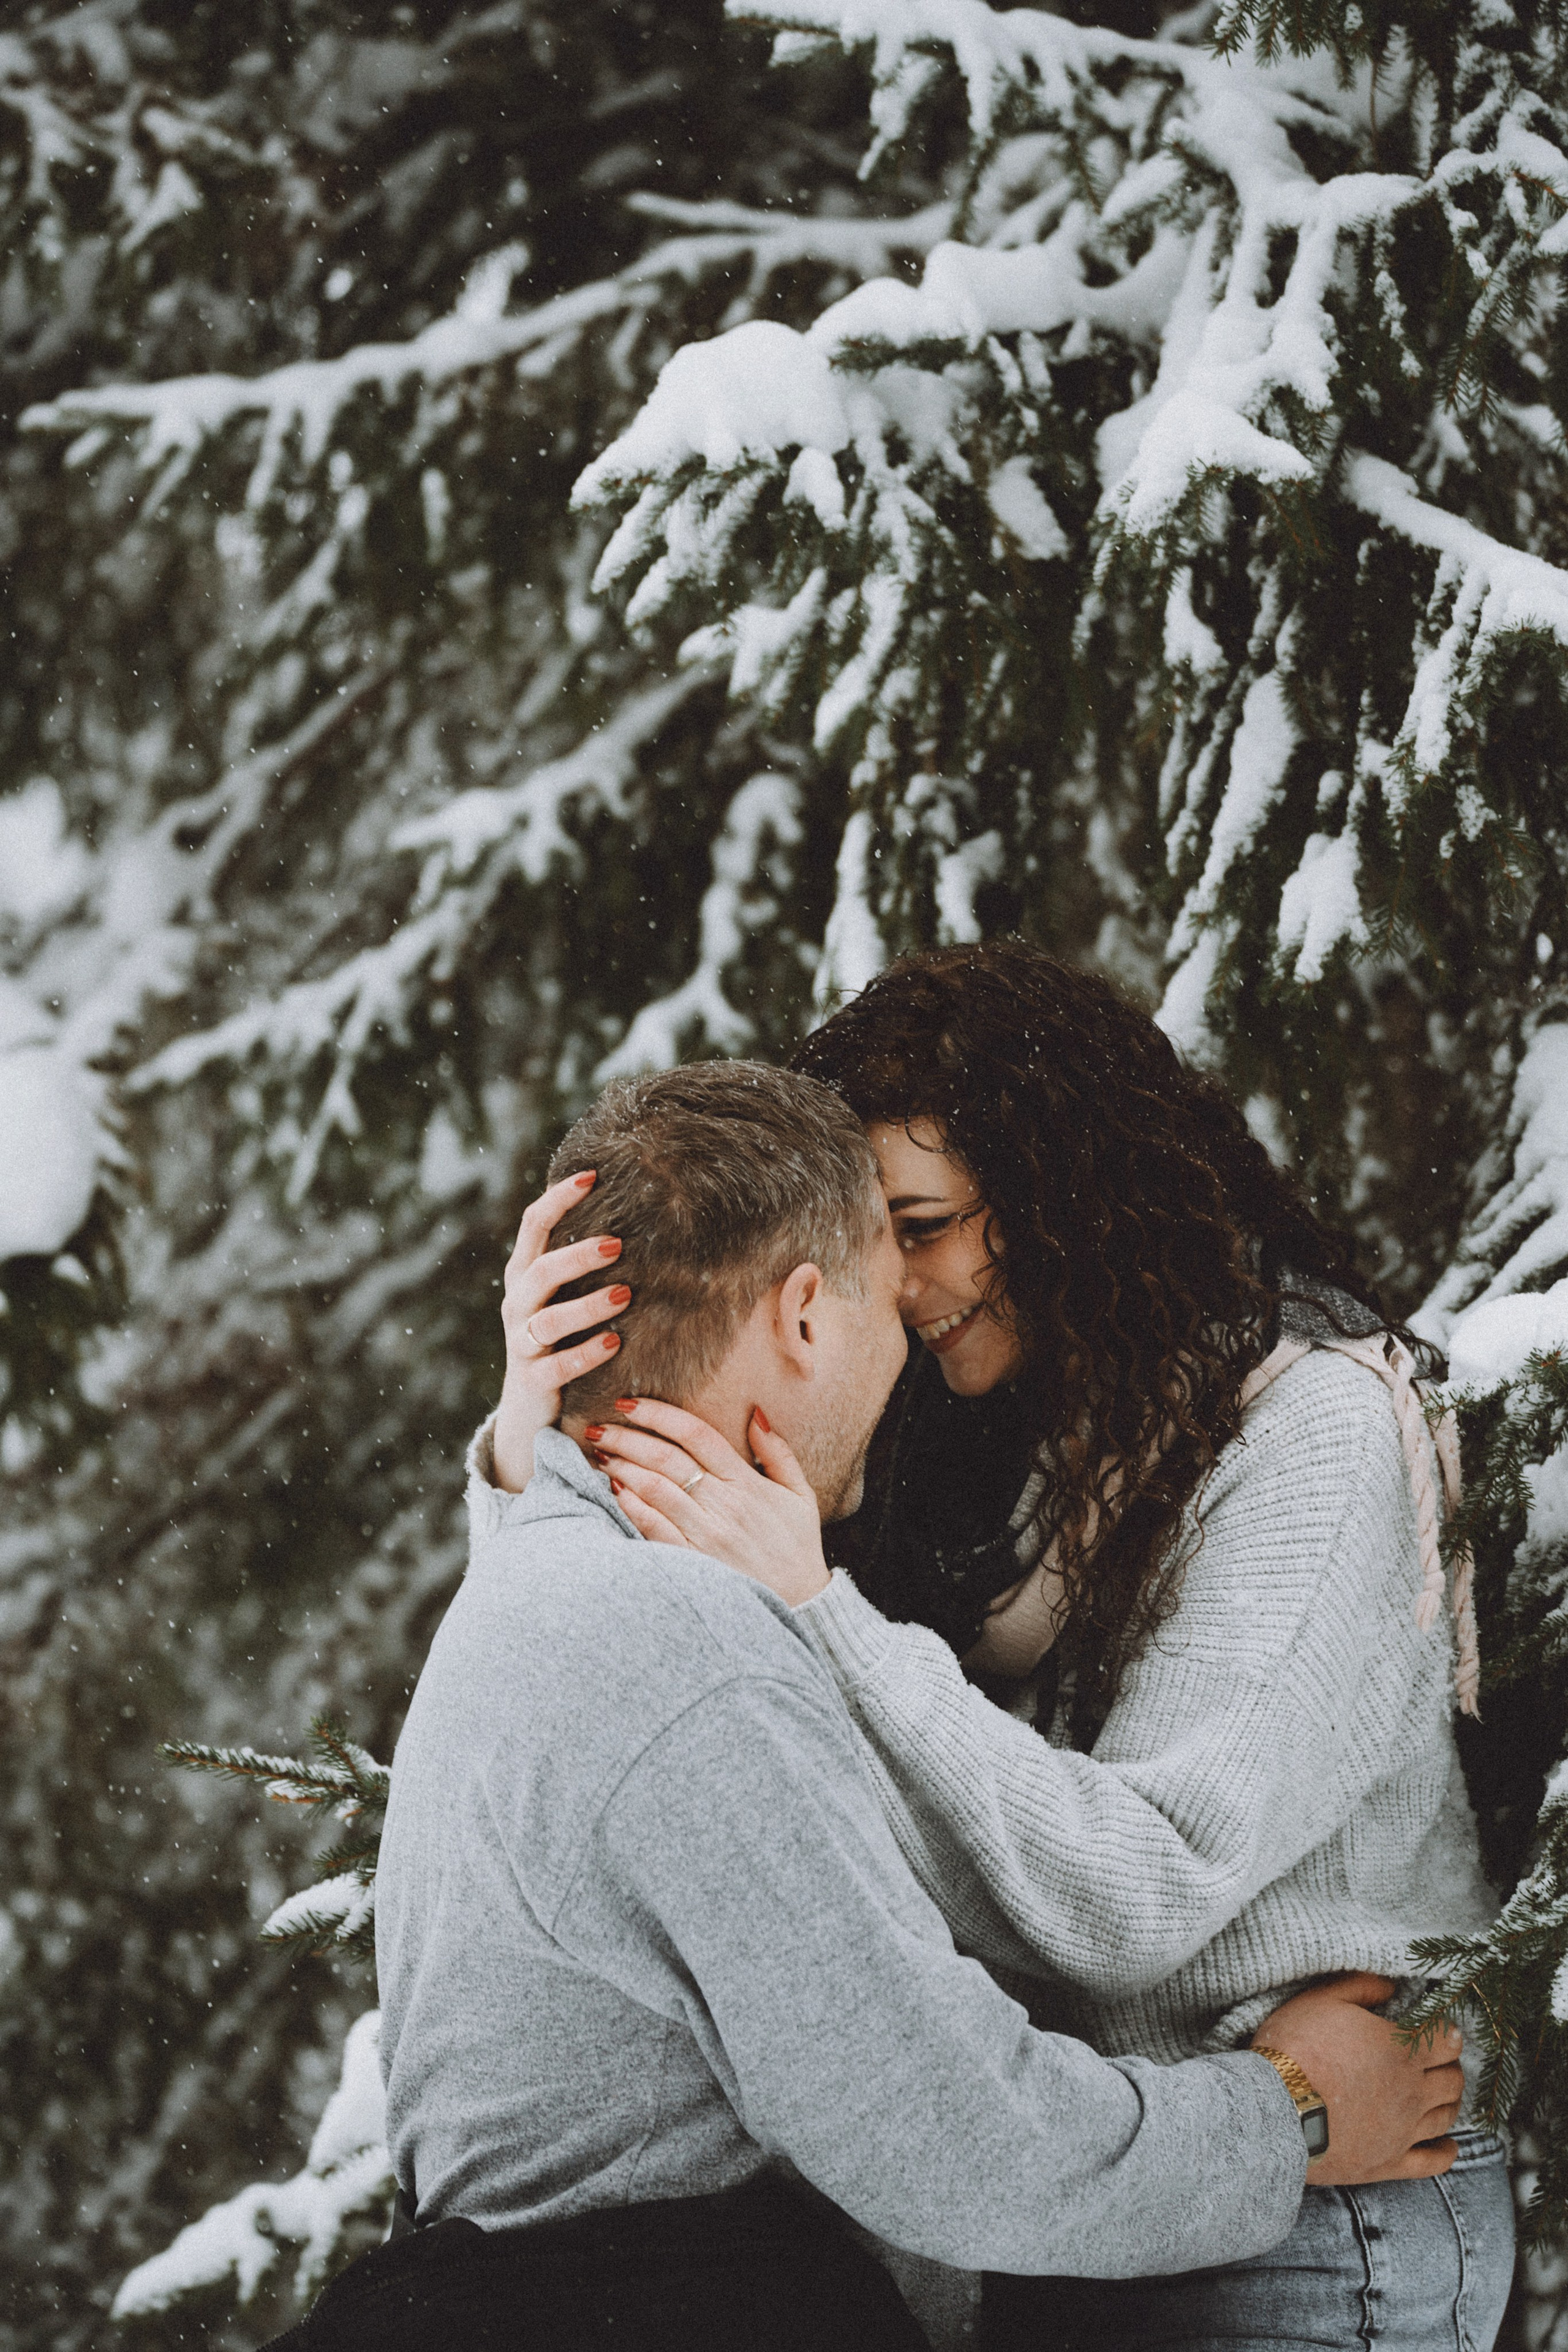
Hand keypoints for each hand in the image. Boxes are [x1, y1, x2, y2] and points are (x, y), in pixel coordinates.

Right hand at [492, 1172, 627, 1491]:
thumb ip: (581, 1262)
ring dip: (588, 1306)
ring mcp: (523, 1344)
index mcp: (525, 1276)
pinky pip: (558, 1366)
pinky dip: (586, 1352)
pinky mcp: (534, 1381)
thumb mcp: (562, 1297)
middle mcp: (519, 1305)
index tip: (593, 1175)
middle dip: (578, 1256)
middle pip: (541, 1271)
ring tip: (624, 1294)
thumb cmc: (559, 1340)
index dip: (558, 1199)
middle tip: (617, 1244)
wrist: (530, 1410)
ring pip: (549, 1320)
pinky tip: (614, 1342)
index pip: (533, 1226)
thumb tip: (636, 1211)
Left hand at [592, 1400, 830, 1605]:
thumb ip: (778, 1452)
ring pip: (654, 1489)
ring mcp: (706, 1535)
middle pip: (666, 1458)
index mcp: (746, 1483)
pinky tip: (614, 1491)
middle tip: (599, 1427)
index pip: (696, 1434)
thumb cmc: (797, 1547)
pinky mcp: (693, 1562)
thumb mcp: (800, 1494)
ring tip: (600, 1455)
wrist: (801, 1607)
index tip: (629, 1402)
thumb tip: (756, 1414)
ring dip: (622, 1467)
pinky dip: (632, 1507)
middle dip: (626, 1437)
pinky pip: (654, 1528)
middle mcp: (723, 1505)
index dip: (659, 1414)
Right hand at [1251, 1973, 1463, 2184]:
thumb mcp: (1322, 2000)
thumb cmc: (1297, 2048)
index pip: (1446, 2041)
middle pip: (1452, 2080)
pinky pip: (1433, 2163)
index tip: (1439, 2030)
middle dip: (1451, 2066)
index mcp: (1400, 2050)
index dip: (1446, 2033)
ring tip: (1443, 2094)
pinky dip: (1446, 2152)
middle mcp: (1412, 2091)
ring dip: (1451, 2102)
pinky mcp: (1389, 2163)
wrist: (1277, 2110)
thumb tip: (1390, 1986)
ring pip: (1446, 2116)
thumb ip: (1361, 1986)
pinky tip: (1448, 2145)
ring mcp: (1403, 2131)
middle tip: (1438, 2060)